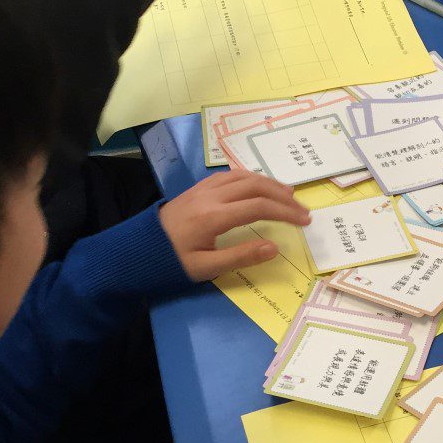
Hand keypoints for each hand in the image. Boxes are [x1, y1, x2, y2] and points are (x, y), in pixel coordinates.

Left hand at [159, 171, 310, 280]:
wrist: (138, 249)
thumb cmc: (172, 262)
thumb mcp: (205, 268)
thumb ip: (241, 256)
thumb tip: (274, 247)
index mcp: (214, 216)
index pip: (259, 207)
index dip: (286, 212)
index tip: (304, 221)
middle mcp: (211, 196)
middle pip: (256, 186)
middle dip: (283, 196)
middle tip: (302, 208)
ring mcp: (203, 189)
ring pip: (243, 176)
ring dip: (269, 183)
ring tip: (288, 194)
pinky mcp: (198, 188)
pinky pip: (229, 175)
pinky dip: (250, 177)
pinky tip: (259, 185)